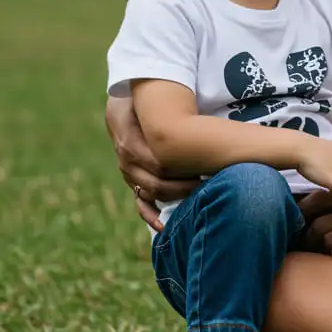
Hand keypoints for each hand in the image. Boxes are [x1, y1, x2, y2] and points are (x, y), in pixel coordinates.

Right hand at [105, 96, 200, 232]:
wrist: (122, 108)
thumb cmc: (141, 104)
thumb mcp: (147, 104)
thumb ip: (161, 112)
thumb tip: (193, 114)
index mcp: (130, 143)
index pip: (159, 164)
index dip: (183, 169)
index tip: (206, 169)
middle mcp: (128, 161)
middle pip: (158, 182)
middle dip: (185, 185)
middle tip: (210, 183)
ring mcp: (129, 173)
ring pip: (153, 193)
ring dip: (176, 197)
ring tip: (200, 197)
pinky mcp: (134, 181)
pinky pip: (140, 203)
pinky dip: (151, 216)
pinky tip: (163, 227)